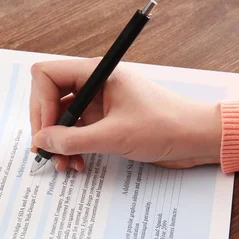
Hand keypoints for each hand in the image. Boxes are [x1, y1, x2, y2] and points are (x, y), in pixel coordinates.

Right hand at [29, 58, 221, 171]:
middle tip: (47, 152)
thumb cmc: (165, 127)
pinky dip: (72, 147)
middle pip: (50, 97)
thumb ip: (73, 139)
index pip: (47, 75)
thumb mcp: (114, 136)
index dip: (41, 104)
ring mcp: (99, 103)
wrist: (197, 139)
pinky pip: (77, 131)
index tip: (47, 132)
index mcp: (98, 73)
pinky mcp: (105, 120)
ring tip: (64, 164)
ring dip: (59, 142)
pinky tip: (77, 163)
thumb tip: (40, 141)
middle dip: (47, 127)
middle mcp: (95, 84)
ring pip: (62, 118)